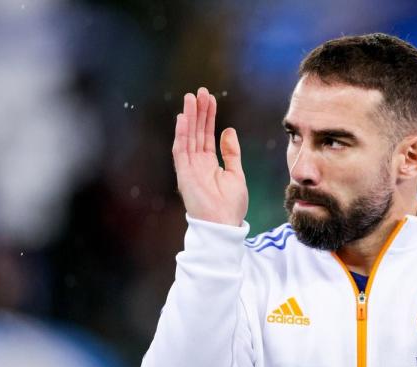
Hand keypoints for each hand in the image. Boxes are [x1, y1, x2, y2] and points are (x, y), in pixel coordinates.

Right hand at [172, 87, 247, 225]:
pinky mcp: (184, 174)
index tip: (211, 99)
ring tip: (191, 98)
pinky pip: (180, 150)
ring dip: (189, 117)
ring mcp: (189, 168)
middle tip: (201, 92)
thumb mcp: (236, 174)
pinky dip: (181, 134)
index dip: (209, 117)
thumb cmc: (231, 206)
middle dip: (199, 112)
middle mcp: (197, 164)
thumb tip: (228, 130)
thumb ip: (231, 152)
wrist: (224, 225)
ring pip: (188, 137)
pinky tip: (183, 118)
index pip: (207, 135)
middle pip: (197, 132)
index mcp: (209, 164)